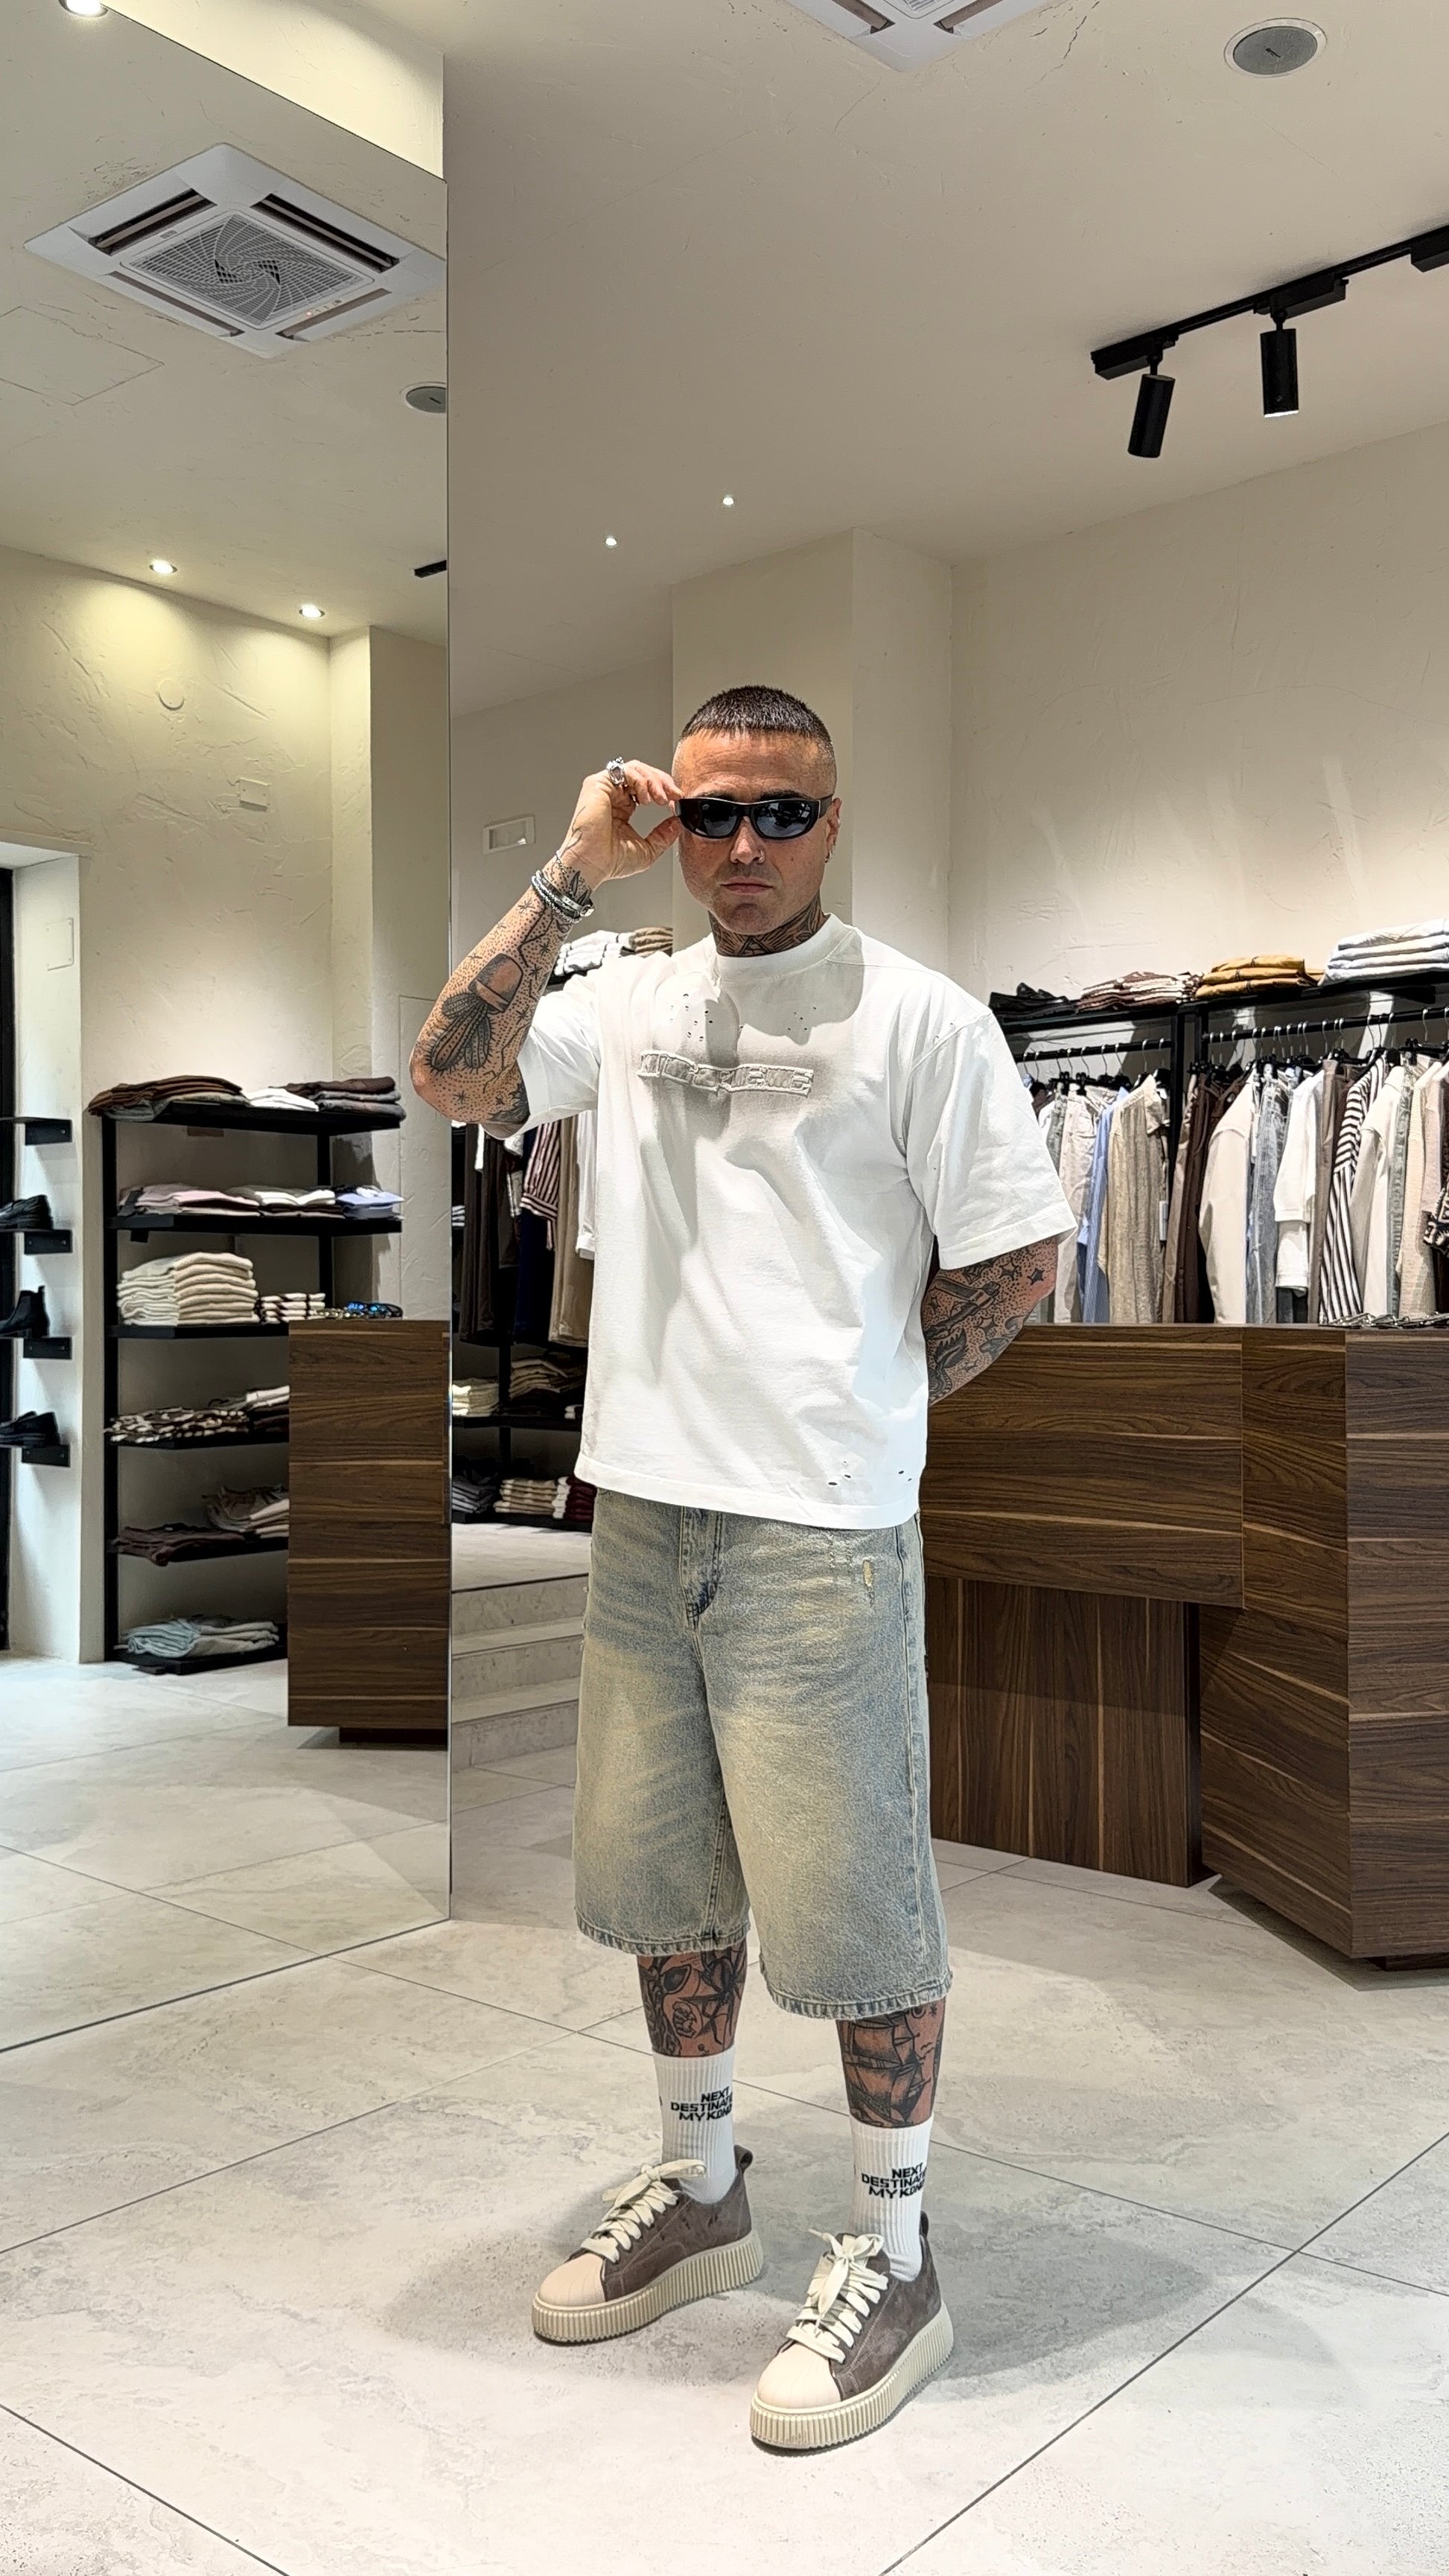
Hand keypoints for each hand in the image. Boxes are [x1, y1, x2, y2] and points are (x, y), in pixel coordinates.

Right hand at [555, 761, 680, 891]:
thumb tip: (678, 824)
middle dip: (663, 782)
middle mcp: (613, 795)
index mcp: (622, 807)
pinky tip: (646, 798)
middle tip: (674, 795)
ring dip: (654, 781)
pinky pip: (625, 771)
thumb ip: (663, 835)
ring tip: (661, 799)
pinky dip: (641, 780)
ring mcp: (605, 788)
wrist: (592, 864)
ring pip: (635, 769)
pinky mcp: (597, 784)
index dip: (664, 790)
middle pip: (643, 773)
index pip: (646, 787)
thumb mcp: (648, 849)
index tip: (677, 801)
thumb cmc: (610, 861)